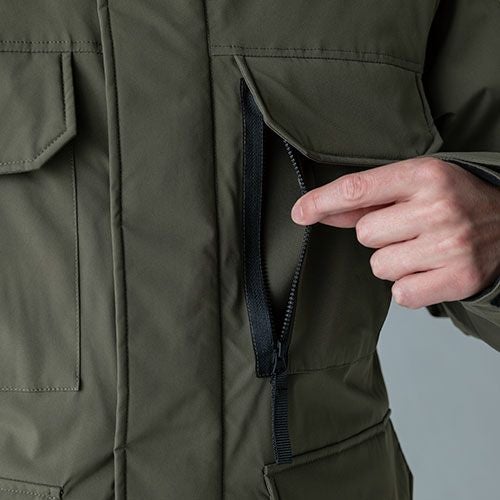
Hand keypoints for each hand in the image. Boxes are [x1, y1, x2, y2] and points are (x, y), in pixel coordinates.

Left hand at [291, 157, 499, 308]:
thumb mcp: (415, 184)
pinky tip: (430, 269)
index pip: (357, 190)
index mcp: (424, 176)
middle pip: (364, 234)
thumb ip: (366, 199)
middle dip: (379, 235)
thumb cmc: (454, 201)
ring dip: (393, 262)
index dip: (321, 202)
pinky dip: (408, 286)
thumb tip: (318, 211)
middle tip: (409, 229)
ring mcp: (450, 245)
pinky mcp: (459, 278)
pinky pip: (400, 294)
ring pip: (379, 266)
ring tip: (422, 248)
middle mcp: (438, 208)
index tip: (299, 213)